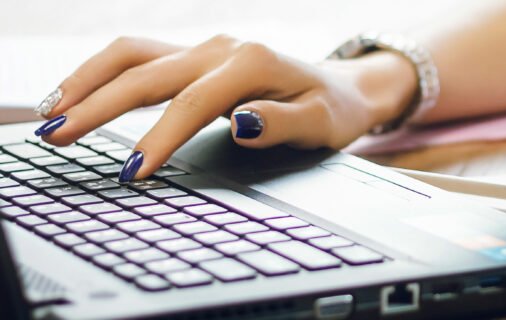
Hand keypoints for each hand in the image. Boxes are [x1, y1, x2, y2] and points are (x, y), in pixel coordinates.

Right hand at [33, 35, 415, 181]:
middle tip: (58, 137)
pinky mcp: (195, 56)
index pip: (193, 104)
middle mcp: (222, 48)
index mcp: (252, 63)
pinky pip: (138, 58)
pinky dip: (101, 74)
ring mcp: (205, 49)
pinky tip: (74, 95)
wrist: (343, 87)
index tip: (132, 171)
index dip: (159, 138)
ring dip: (88, 81)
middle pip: (147, 72)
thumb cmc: (332, 109)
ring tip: (50, 115)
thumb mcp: (322, 124)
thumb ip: (283, 124)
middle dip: (98, 105)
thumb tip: (242, 124)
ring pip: (132, 55)